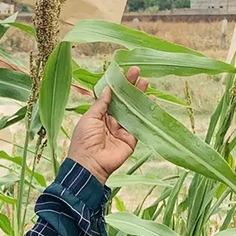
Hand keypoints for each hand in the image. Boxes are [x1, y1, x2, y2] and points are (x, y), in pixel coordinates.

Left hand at [67, 66, 148, 185]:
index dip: (117, 85)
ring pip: (133, 110)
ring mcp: (122, 129)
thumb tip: (107, 88)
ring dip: (139, 96)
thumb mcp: (89, 118)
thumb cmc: (84, 140)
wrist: (90, 164)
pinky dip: (146, 113)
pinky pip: (140, 124)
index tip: (123, 72)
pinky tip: (151, 100)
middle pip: (124, 101)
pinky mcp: (131, 139)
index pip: (111, 97)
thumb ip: (101, 104)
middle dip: (130, 86)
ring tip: (146, 82)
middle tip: (137, 71)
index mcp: (99, 115)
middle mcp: (112, 121)